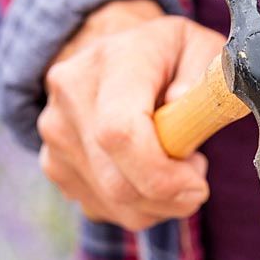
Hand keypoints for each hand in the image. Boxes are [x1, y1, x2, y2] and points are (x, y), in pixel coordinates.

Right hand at [37, 0, 224, 229]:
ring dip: (159, 204)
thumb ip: (204, 75)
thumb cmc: (168, 57)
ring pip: (115, 204)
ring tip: (174, 168)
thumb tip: (182, 102)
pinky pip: (104, 209)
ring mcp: (57, 137)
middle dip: (171, 196)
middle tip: (196, 175)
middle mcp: (71, 98)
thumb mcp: (200, 50)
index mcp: (112, 62)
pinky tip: (147, 174)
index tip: (198, 182)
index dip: (162, 175)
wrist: (111, 56)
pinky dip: (138, 206)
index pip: (121, 135)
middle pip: (118, 183)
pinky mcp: (55, 167)